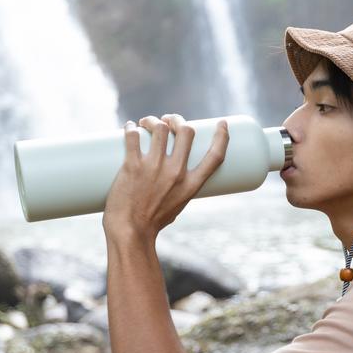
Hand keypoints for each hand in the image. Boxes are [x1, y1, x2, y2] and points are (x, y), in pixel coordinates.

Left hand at [102, 114, 229, 242]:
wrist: (129, 232)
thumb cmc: (151, 223)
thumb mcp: (177, 206)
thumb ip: (178, 190)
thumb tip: (173, 176)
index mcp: (191, 185)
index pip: (215, 156)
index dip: (222, 136)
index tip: (222, 124)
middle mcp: (176, 173)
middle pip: (186, 132)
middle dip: (178, 120)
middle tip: (167, 121)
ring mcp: (154, 168)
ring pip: (160, 128)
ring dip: (153, 120)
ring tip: (146, 123)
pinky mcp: (132, 166)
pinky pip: (133, 136)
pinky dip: (130, 127)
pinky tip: (129, 126)